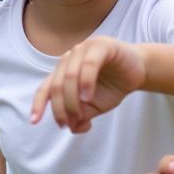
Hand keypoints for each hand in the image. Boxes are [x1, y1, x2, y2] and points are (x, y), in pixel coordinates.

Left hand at [30, 36, 144, 132]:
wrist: (139, 71)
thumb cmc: (112, 87)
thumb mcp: (95, 106)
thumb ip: (82, 116)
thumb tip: (72, 128)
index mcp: (62, 72)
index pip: (45, 88)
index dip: (38, 104)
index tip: (34, 121)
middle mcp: (69, 59)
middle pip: (56, 86)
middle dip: (61, 108)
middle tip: (70, 122)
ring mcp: (83, 49)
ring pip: (69, 76)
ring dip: (72, 98)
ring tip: (81, 112)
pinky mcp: (100, 46)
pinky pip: (88, 65)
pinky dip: (85, 82)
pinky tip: (88, 97)